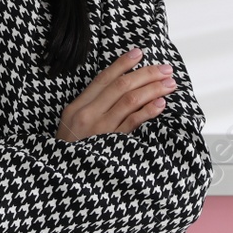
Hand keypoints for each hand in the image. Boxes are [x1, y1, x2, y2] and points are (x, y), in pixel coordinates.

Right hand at [55, 46, 174, 141]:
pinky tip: (160, 105)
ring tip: (169, 84)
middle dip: (146, 74)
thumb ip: (91, 109)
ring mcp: (100, 129)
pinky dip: (148, 111)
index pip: (103, 79)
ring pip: (129, 100)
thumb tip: (119, 93)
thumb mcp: (72, 126)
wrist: (62, 179)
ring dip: (152, 89)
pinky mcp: (112, 145)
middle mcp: (88, 114)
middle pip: (120, 86)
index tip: (139, 53)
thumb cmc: (69, 153)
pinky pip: (132, 123)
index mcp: (77, 107)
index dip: (122, 64)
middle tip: (165, 69)